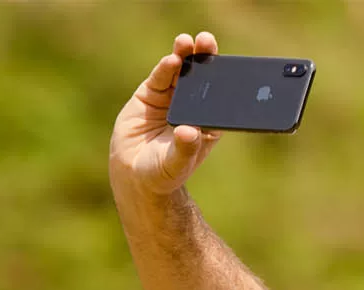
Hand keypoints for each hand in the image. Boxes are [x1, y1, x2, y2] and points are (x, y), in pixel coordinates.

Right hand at [109, 32, 223, 198]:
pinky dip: (165, 69)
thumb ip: (184, 149)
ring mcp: (172, 98)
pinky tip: (171, 60)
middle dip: (205, 58)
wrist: (135, 174)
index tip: (229, 66)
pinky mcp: (150, 95)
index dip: (224, 79)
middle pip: (203, 77)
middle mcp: (193, 105)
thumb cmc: (164, 172)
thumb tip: (188, 132)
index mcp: (209, 121)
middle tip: (207, 41)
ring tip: (187, 42)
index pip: (220, 96)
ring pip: (181, 72)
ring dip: (185, 56)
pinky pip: (160, 78)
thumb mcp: (176, 164)